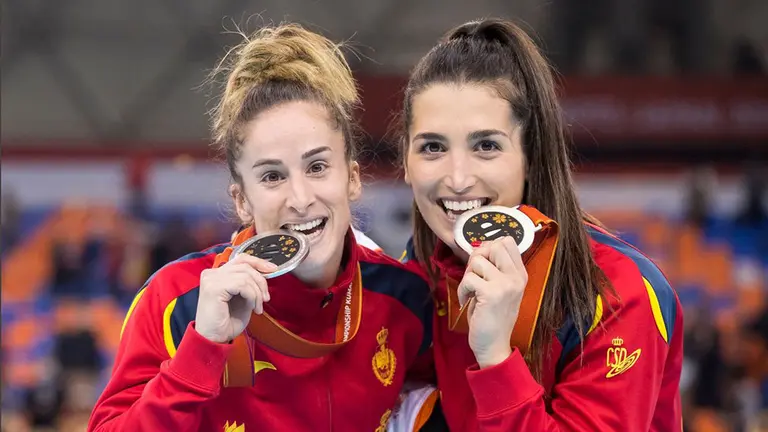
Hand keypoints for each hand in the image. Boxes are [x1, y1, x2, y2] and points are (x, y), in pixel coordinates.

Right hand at [195, 253, 276, 343]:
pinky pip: (242, 284)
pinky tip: (252, 308)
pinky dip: (252, 296)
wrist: (214, 339)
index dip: (258, 262)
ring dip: (257, 292)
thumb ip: (249, 283)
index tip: (273, 269)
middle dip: (261, 281)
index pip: (241, 259)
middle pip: (245, 265)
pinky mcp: (213, 288)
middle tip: (266, 298)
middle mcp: (212, 273)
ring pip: (246, 275)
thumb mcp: (243, 298)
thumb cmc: (227, 322)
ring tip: (258, 307)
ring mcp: (211, 279)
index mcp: (217, 274)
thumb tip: (265, 271)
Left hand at [458, 237, 527, 367]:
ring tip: (471, 292)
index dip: (488, 248)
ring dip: (467, 276)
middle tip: (474, 278)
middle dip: (477, 258)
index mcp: (520, 274)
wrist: (494, 346)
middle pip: (493, 245)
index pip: (507, 242)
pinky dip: (461, 290)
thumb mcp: (499, 289)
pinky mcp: (491, 293)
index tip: (483, 267)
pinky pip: (468, 278)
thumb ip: (494, 268)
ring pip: (477, 260)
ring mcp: (506, 284)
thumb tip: (478, 248)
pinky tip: (466, 301)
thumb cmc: (492, 317)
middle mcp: (516, 277)